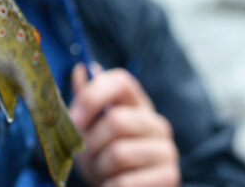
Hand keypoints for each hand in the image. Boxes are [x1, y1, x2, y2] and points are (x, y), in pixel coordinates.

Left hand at [69, 63, 180, 186]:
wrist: (119, 186)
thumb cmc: (101, 153)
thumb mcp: (89, 125)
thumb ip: (86, 99)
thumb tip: (82, 69)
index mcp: (136, 103)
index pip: (121, 82)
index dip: (93, 96)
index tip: (75, 119)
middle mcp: (156, 123)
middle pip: (117, 121)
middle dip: (92, 142)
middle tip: (85, 153)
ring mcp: (166, 150)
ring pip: (120, 153)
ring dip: (99, 167)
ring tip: (100, 170)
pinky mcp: (169, 176)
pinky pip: (127, 181)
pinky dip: (110, 185)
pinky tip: (111, 184)